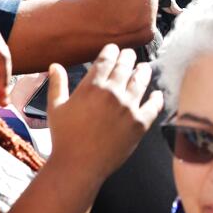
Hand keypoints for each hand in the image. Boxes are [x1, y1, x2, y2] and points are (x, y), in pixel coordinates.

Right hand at [43, 45, 159, 182]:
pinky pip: (154, 106)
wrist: (79, 164)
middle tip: (130, 55)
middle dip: (128, 58)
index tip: (114, 49)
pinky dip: (157, 98)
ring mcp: (129, 108)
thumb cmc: (64, 137)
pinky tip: (157, 94)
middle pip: (125, 67)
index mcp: (92, 87)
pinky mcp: (140, 123)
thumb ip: (57, 84)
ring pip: (141, 82)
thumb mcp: (56, 107)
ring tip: (144, 68)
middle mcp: (113, 93)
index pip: (106, 60)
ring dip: (143, 72)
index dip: (111, 51)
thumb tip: (55, 66)